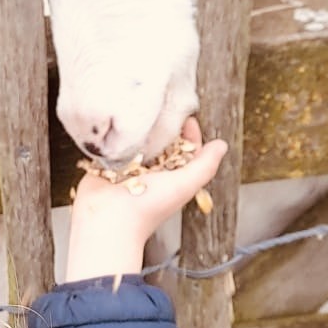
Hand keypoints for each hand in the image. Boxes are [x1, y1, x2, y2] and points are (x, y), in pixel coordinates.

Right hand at [63, 119, 227, 285]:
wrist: (108, 220)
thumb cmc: (147, 208)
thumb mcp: (184, 185)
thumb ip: (205, 166)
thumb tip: (221, 146)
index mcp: (170, 178)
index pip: (184, 150)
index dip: (188, 134)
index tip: (186, 117)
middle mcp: (150, 173)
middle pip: (161, 143)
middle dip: (163, 126)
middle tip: (162, 107)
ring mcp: (127, 168)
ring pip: (136, 141)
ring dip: (138, 128)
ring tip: (140, 110)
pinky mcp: (105, 165)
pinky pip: (112, 145)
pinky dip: (115, 134)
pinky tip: (117, 122)